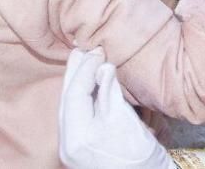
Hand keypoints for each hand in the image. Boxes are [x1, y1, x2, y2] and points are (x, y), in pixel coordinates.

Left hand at [59, 48, 174, 168]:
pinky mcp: (77, 145)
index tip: (97, 51)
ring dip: (78, 81)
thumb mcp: (124, 120)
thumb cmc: (138, 156)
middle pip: (67, 98)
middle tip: (85, 49)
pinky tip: (89, 83)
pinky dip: (81, 95)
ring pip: (69, 105)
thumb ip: (109, 91)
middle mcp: (66, 142)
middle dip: (76, 72)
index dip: (85, 69)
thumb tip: (102, 65)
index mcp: (76, 136)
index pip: (74, 93)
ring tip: (85, 60)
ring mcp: (69, 145)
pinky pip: (75, 113)